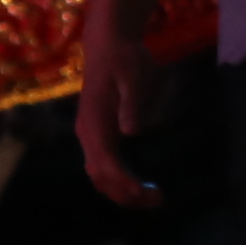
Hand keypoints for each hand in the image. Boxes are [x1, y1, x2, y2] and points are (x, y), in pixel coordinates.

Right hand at [74, 22, 159, 207]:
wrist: (108, 44)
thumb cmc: (125, 58)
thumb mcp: (135, 74)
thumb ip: (132, 103)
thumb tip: (132, 132)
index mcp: (94, 122)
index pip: (106, 164)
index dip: (125, 183)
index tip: (148, 193)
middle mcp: (87, 133)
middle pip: (100, 177)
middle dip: (126, 195)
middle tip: (158, 200)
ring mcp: (89, 135)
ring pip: (98, 176)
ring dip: (122, 192)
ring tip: (151, 197)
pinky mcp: (95, 134)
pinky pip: (101, 167)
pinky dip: (118, 182)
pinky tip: (139, 184)